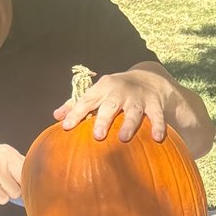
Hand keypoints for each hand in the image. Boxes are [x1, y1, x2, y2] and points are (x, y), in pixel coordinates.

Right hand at [0, 144, 24, 205]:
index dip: (25, 184)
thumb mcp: (8, 155)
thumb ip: (24, 166)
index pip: (25, 179)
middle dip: (10, 189)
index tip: (23, 184)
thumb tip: (42, 183)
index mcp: (7, 155)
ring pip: (2, 200)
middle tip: (1, 180)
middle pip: (15, 193)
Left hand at [54, 68, 173, 141]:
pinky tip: (158, 138)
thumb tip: (56, 116)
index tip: (66, 127)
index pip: (87, 100)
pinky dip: (159, 126)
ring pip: (133, 111)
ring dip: (129, 124)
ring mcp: (138, 98)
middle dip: (104, 119)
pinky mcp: (154, 104)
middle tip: (98, 136)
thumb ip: (77, 103)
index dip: (76, 112)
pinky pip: (157, 116)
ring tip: (124, 138)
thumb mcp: (97, 91)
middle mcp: (120, 91)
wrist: (149, 78)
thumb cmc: (115, 90)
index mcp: (102, 87)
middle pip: (110, 105)